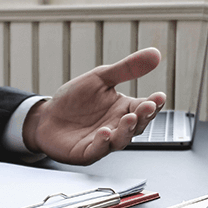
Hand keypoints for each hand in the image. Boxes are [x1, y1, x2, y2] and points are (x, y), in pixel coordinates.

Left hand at [23, 48, 166, 163]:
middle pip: (137, 125)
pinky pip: (98, 150)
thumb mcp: (101, 77)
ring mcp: (104, 142)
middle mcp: (117, 127)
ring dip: (126, 130)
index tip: (160, 96)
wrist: (47, 116)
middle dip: (143, 117)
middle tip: (147, 107)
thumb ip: (127, 68)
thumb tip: (155, 54)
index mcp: (124, 109)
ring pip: (121, 140)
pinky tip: (104, 132)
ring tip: (128, 118)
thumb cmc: (74, 99)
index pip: (146, 107)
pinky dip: (102, 143)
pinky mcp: (87, 153)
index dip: (154, 103)